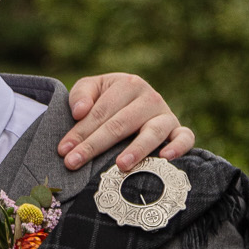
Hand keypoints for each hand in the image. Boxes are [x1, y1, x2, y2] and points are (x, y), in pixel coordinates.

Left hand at [59, 73, 194, 172]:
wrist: (135, 104)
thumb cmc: (109, 100)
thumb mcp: (93, 89)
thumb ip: (82, 95)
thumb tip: (80, 111)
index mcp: (128, 84)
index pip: (101, 111)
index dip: (80, 131)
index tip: (63, 150)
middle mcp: (149, 97)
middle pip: (120, 123)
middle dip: (94, 145)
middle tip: (74, 163)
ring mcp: (165, 114)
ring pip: (152, 131)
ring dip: (137, 148)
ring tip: (121, 165)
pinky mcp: (178, 130)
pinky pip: (185, 137)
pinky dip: (179, 147)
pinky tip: (165, 158)